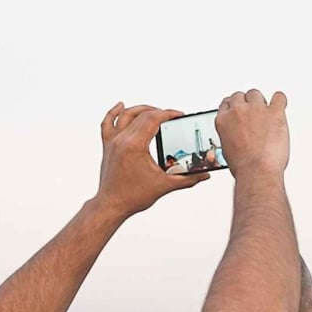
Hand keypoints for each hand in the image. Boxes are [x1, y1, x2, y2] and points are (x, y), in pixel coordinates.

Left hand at [96, 103, 208, 217]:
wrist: (112, 205)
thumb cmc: (134, 197)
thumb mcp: (164, 186)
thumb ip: (187, 179)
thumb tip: (204, 175)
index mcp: (135, 145)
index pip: (153, 119)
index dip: (168, 114)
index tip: (179, 115)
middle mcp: (122, 139)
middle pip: (142, 115)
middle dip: (159, 112)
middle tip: (172, 117)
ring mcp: (113, 141)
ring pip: (126, 115)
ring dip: (141, 109)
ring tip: (154, 110)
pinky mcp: (107, 146)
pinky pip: (107, 124)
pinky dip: (113, 113)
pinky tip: (120, 106)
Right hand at [215, 89, 288, 178]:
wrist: (257, 171)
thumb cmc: (244, 166)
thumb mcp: (227, 149)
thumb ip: (231, 135)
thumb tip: (238, 135)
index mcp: (224, 120)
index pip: (227, 103)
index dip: (234, 106)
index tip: (239, 110)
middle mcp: (238, 111)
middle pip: (240, 96)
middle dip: (246, 103)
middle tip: (253, 114)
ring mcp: (256, 109)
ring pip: (256, 94)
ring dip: (260, 102)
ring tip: (266, 112)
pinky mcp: (274, 112)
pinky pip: (278, 98)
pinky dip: (280, 100)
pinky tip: (280, 104)